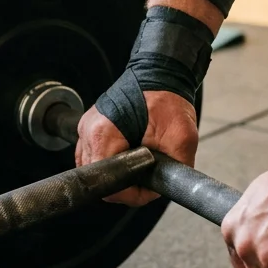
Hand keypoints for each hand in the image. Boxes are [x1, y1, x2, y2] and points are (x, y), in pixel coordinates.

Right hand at [76, 89, 197, 205]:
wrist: (161, 75)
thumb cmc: (169, 100)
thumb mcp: (181, 139)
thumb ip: (171, 171)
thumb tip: (159, 190)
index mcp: (104, 134)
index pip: (107, 183)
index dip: (129, 192)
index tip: (146, 186)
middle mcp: (88, 131)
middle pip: (98, 178)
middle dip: (124, 183)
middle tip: (147, 174)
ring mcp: (86, 128)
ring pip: (93, 169)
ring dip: (115, 172)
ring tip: (138, 162)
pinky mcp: (89, 127)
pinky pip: (92, 156)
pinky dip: (109, 161)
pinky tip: (127, 154)